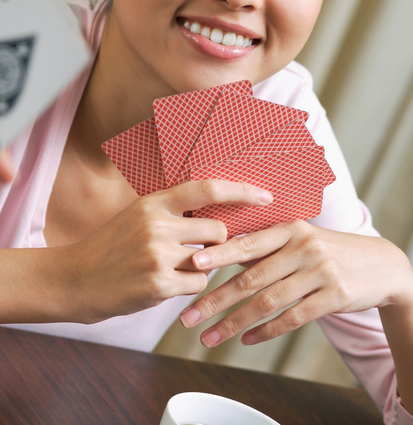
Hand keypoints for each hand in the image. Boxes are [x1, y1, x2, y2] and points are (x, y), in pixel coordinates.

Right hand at [54, 179, 271, 323]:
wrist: (74, 278)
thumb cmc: (108, 249)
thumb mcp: (134, 219)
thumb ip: (169, 215)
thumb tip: (216, 215)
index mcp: (151, 203)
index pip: (205, 189)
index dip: (241, 191)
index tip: (265, 196)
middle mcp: (156, 225)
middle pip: (218, 231)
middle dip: (218, 244)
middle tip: (200, 252)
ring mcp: (158, 255)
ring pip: (211, 262)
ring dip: (201, 270)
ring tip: (171, 270)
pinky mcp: (159, 284)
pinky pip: (198, 286)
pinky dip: (187, 288)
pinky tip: (162, 285)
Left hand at [178, 221, 412, 346]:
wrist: (382, 264)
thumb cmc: (327, 250)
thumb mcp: (299, 238)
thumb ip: (263, 245)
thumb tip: (216, 249)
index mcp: (289, 230)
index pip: (247, 243)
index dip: (218, 254)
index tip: (191, 265)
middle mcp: (303, 249)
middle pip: (250, 278)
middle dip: (214, 300)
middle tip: (187, 318)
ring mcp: (320, 273)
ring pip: (267, 302)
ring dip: (233, 323)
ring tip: (209, 337)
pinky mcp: (335, 297)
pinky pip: (293, 317)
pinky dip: (267, 330)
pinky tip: (246, 339)